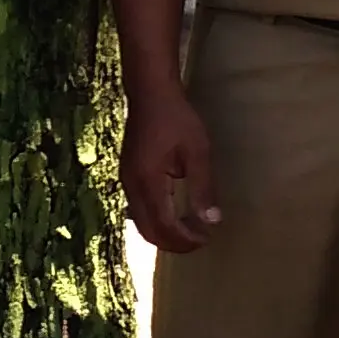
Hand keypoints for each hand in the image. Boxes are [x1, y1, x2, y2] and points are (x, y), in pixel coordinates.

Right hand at [121, 82, 221, 251]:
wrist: (150, 94)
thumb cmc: (177, 118)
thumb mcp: (197, 151)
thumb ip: (203, 187)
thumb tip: (212, 221)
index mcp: (148, 182)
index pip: (165, 225)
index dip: (185, 239)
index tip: (207, 238)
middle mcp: (132, 186)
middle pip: (149, 231)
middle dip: (174, 243)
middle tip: (199, 241)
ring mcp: (126, 181)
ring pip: (141, 223)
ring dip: (164, 234)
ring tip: (190, 231)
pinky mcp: (128, 176)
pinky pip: (138, 210)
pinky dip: (156, 221)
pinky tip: (174, 214)